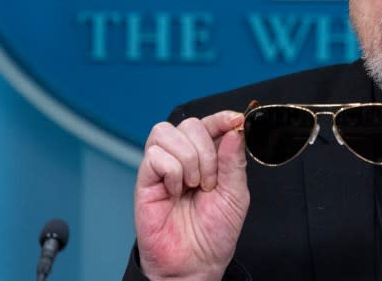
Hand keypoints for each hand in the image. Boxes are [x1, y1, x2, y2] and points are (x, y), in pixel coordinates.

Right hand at [134, 111, 249, 280]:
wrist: (196, 263)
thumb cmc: (214, 232)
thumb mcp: (236, 194)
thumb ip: (234, 161)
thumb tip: (234, 130)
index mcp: (208, 157)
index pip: (210, 123)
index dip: (222, 118)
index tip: (236, 120)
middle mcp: (183, 158)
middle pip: (190, 124)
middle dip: (206, 150)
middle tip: (211, 180)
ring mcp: (162, 167)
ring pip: (168, 133)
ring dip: (188, 158)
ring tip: (195, 185)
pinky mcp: (145, 180)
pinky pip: (155, 156)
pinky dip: (172, 171)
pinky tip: (176, 191)